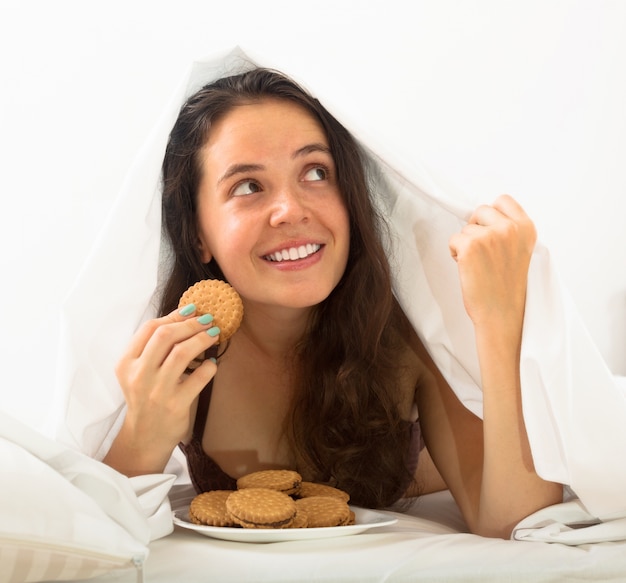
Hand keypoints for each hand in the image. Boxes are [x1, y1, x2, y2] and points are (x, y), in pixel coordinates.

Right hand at [114, 305, 219, 454]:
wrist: (145, 437)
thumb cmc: (145, 397)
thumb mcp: (138, 371)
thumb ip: (153, 347)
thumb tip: (184, 316)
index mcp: (126, 363)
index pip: (149, 328)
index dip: (174, 316)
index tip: (191, 311)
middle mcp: (138, 375)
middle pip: (165, 336)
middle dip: (190, 324)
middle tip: (207, 320)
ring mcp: (157, 391)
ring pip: (182, 353)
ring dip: (202, 339)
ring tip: (214, 334)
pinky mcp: (175, 405)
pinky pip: (198, 378)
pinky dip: (209, 367)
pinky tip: (212, 364)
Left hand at [448, 194, 536, 332]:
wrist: (502, 314)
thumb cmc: (507, 286)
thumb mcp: (520, 251)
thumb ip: (510, 231)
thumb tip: (487, 217)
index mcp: (526, 228)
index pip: (503, 200)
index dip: (492, 214)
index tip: (490, 229)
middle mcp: (510, 228)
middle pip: (481, 210)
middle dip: (476, 228)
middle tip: (483, 252)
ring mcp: (489, 236)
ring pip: (465, 228)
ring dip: (466, 244)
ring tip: (478, 265)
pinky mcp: (470, 246)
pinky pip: (453, 240)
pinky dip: (455, 253)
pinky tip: (468, 268)